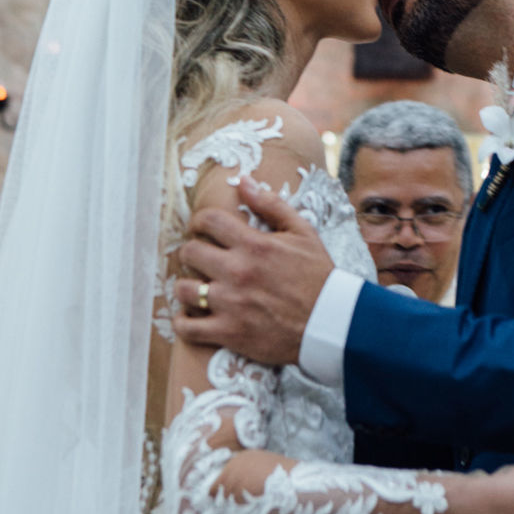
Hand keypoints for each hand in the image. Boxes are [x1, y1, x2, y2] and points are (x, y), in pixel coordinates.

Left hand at [172, 176, 333, 363]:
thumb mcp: (302, 232)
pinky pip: (187, 328)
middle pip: (190, 252)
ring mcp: (230, 304)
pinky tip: (190, 316)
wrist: (330, 323)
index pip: (208, 220)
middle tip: (200, 257)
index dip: (199, 220)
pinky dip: (183, 322)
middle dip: (192, 252)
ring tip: (196, 286)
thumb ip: (271, 204)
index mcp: (254, 244)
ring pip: (184, 289)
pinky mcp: (229, 332)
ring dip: (186, 286)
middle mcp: (237, 271)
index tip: (200, 227)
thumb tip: (243, 181)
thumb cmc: (318, 275)